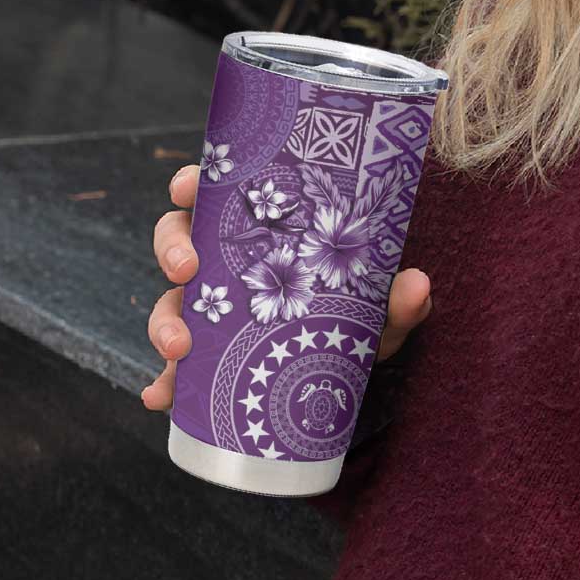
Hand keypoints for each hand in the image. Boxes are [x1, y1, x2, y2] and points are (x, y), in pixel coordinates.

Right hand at [140, 164, 432, 409]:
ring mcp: (214, 310)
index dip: (192, 183)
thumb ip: (399, 299)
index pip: (219, 194)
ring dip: (164, 320)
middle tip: (187, 269)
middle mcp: (229, 264)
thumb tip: (418, 285)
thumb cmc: (362, 316)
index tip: (187, 186)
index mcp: (263, 232)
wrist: (355, 368)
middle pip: (179, 240)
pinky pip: (176, 368)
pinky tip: (161, 397)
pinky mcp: (210, 358)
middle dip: (173, 250)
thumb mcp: (381, 308)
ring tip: (178, 348)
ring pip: (170, 301)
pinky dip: (164, 383)